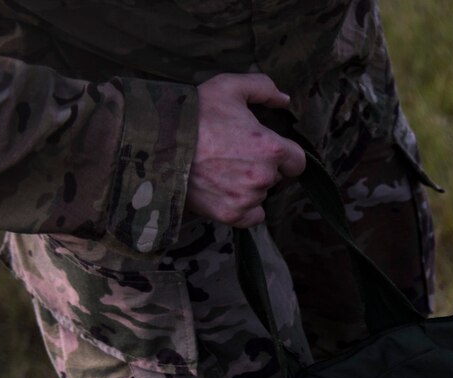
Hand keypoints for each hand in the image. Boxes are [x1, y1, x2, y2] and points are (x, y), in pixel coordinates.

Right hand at [186, 73, 307, 227]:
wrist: (155, 142)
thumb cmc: (193, 112)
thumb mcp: (228, 87)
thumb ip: (263, 88)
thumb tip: (286, 100)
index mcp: (271, 147)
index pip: (297, 161)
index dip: (283, 154)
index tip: (264, 149)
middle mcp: (264, 176)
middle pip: (277, 178)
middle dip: (263, 167)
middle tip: (234, 155)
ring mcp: (247, 198)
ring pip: (261, 195)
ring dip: (249, 185)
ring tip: (221, 169)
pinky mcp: (230, 214)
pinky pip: (250, 216)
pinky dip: (242, 207)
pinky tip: (223, 190)